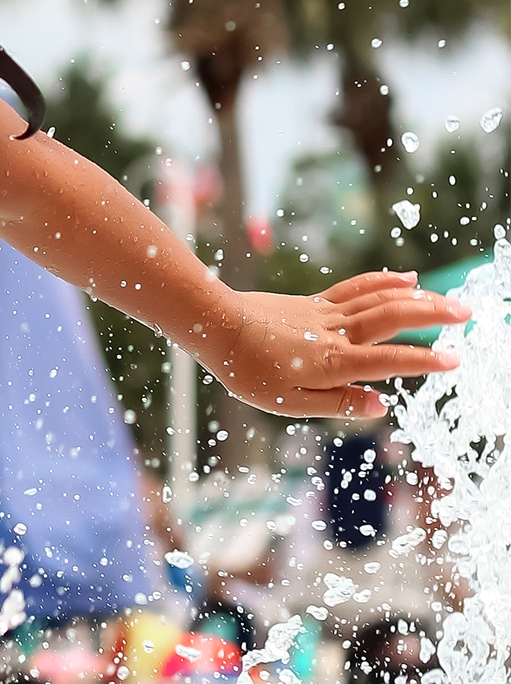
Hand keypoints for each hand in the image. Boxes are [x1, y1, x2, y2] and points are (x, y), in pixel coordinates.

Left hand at [199, 272, 467, 420]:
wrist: (215, 326)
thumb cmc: (247, 370)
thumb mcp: (288, 402)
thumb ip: (337, 403)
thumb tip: (381, 406)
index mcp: (333, 362)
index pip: (390, 361)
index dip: (424, 361)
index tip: (455, 361)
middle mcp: (337, 333)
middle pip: (395, 318)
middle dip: (434, 315)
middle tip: (468, 314)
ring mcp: (327, 313)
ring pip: (381, 299)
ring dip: (418, 296)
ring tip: (448, 297)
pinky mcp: (314, 301)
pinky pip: (357, 288)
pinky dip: (384, 282)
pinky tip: (405, 278)